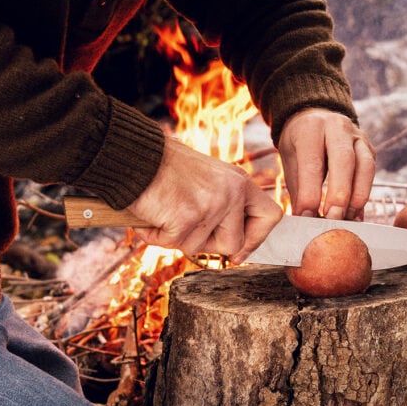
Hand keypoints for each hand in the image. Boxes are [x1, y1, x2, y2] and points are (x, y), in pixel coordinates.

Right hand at [127, 135, 281, 263]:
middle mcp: (231, 192)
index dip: (257, 239)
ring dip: (176, 237)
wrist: (135, 155)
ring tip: (165, 210)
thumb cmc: (165, 169)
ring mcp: (210, 206)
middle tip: (186, 225)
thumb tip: (236, 250)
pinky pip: (172, 244)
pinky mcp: (186, 218)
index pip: (271, 216)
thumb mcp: (209, 181)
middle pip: (234, 244)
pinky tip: (151, 213)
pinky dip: (156, 235)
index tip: (239, 250)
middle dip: (208, 244)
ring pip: (198, 248)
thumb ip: (224, 207)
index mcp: (239, 181)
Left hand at [277, 108, 375, 220]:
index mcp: (311, 127)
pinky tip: (355, 212)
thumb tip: (305, 219)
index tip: (306, 215)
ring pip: (365, 166)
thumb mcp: (290, 158)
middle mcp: (337, 126)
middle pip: (343, 160)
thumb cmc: (299, 142)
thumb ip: (298, 187)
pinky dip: (364, 195)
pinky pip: (371, 172)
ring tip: (346, 218)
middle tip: (331, 218)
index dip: (310, 192)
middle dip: (339, 194)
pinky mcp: (369, 148)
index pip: (312, 162)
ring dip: (357, 196)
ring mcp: (357, 136)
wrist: (315, 117)